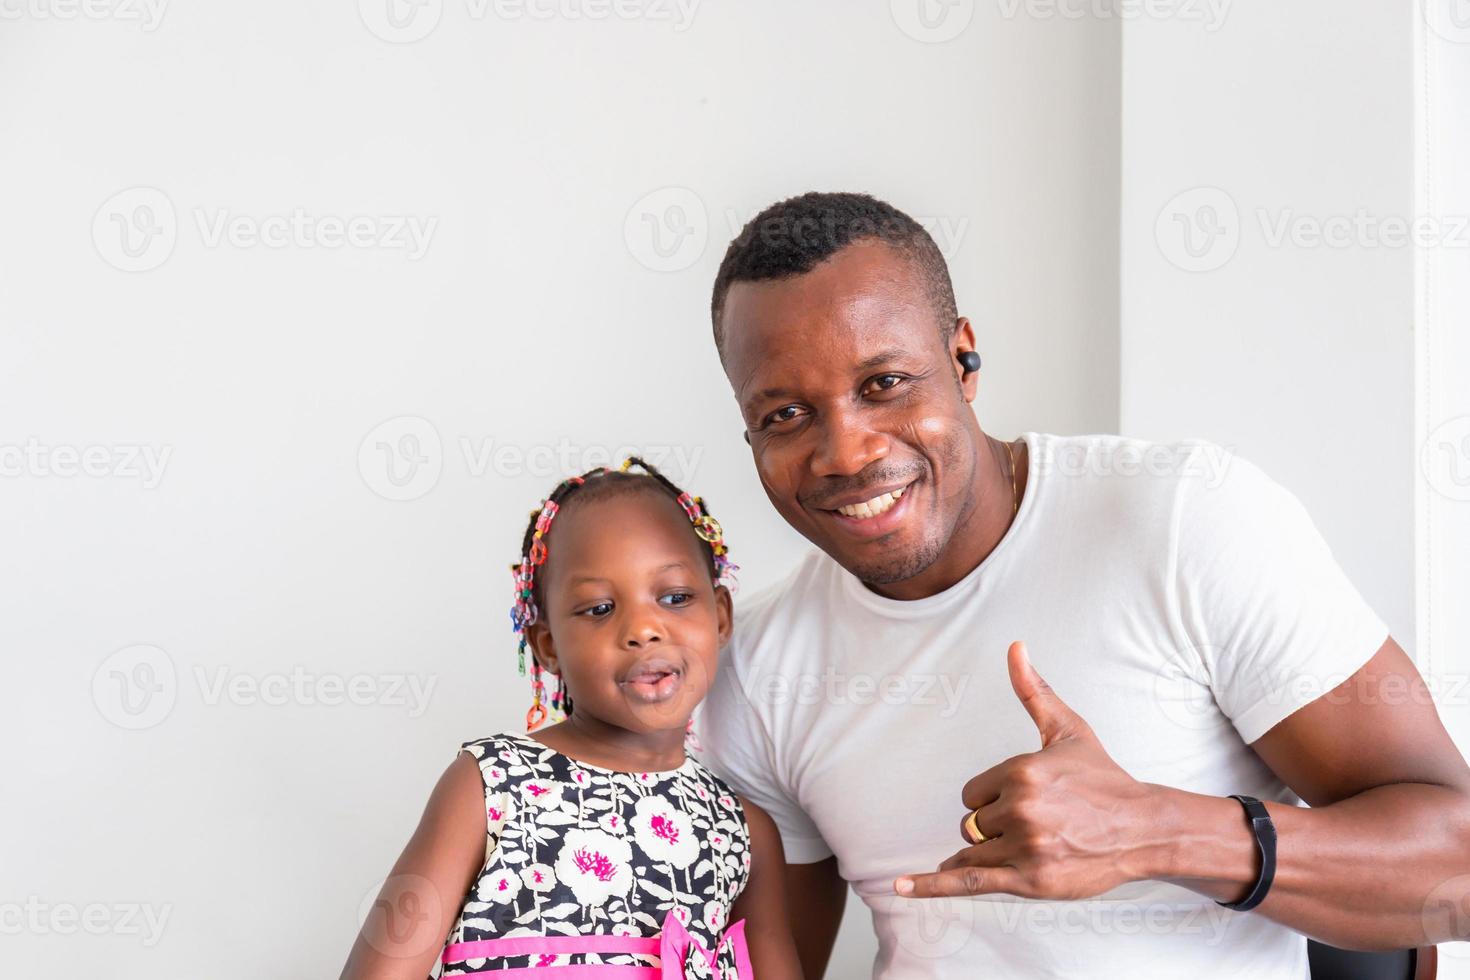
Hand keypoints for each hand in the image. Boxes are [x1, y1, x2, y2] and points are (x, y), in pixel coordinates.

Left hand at [895, 641, 1161, 899]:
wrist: (1143, 828)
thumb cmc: (1104, 778)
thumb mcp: (1068, 729)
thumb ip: (1033, 691)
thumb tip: (1015, 648)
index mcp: (1022, 771)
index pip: (972, 793)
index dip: (993, 799)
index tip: (1027, 800)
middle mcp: (1021, 808)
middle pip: (971, 824)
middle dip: (994, 826)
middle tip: (1039, 824)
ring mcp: (1026, 847)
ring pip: (974, 851)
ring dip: (993, 852)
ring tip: (1033, 845)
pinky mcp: (1031, 881)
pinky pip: (970, 881)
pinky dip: (933, 886)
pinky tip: (903, 887)